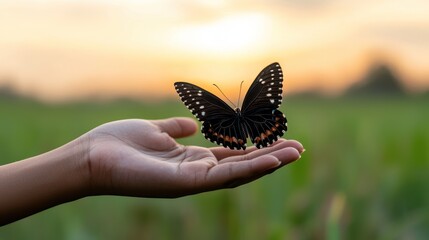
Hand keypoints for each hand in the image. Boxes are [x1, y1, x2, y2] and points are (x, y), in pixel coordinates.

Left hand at [84, 117, 303, 197]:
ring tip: (294, 152)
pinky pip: (223, 176)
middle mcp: (195, 173)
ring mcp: (192, 181)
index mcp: (189, 160)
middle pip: (240, 166)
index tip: (276, 141)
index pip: (229, 157)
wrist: (90, 156)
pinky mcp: (185, 183)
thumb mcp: (153, 130)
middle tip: (297, 148)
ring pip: (238, 173)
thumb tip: (192, 125)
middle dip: (269, 157)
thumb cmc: (118, 143)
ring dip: (267, 163)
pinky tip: (270, 160)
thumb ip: (174, 129)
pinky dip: (249, 168)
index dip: (254, 150)